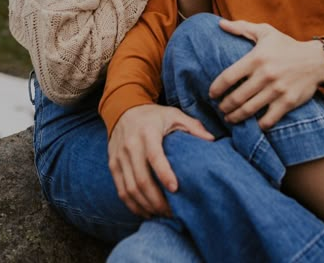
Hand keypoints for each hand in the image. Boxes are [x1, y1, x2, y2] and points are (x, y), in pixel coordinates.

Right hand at [108, 104, 213, 218]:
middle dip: (156, 200)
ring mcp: (119, 156)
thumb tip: (211, 140)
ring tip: (161, 214)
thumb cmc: (154, 116)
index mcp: (147, 132)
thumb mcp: (174, 115)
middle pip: (141, 179)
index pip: (154, 156)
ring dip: (145, 206)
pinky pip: (121, 191)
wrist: (123, 109)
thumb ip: (193, 126)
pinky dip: (133, 205)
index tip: (175, 189)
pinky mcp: (113, 165)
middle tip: (172, 211)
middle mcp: (130, 145)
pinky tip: (146, 212)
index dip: (164, 174)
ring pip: (130, 189)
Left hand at [209, 19, 323, 128]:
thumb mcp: (265, 32)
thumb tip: (220, 24)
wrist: (316, 60)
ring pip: (249, 110)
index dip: (216, 88)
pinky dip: (258, 125)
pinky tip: (252, 124)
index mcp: (256, 58)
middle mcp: (265, 75)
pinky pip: (268, 120)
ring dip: (236, 117)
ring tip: (229, 118)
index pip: (228, 77)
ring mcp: (277, 90)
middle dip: (224, 106)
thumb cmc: (286, 45)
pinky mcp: (288, 102)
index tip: (211, 94)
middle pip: (236, 97)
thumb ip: (241, 28)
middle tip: (220, 109)